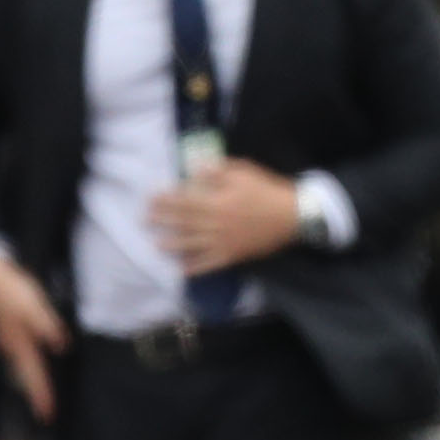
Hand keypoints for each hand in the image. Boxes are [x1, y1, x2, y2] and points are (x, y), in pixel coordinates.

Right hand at [0, 252, 68, 421]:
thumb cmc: (11, 290)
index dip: (42, 395)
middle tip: (45, 408)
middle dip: (35, 391)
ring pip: (21, 365)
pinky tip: (32, 361)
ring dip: (32, 379)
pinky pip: (19, 353)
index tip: (48, 416)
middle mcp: (9, 346)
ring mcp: (4, 338)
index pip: (33, 376)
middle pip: (25, 375)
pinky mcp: (4, 329)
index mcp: (18, 343)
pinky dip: (28, 363)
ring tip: (40, 391)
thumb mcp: (34, 306)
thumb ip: (48, 327)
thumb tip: (62, 347)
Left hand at [151, 156, 302, 273]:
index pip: (185, 201)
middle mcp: (216, 223)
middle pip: (184, 222)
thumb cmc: (267, 191)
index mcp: (217, 202)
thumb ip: (218, 171)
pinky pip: (210, 264)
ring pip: (192, 244)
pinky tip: (182, 270)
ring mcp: (224, 241)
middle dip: (163, 220)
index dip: (166, 200)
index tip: (151, 198)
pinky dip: (195, 268)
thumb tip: (195, 168)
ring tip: (156, 245)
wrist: (295, 216)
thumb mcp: (244, 172)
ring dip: (173, 245)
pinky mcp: (233, 255)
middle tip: (145, 220)